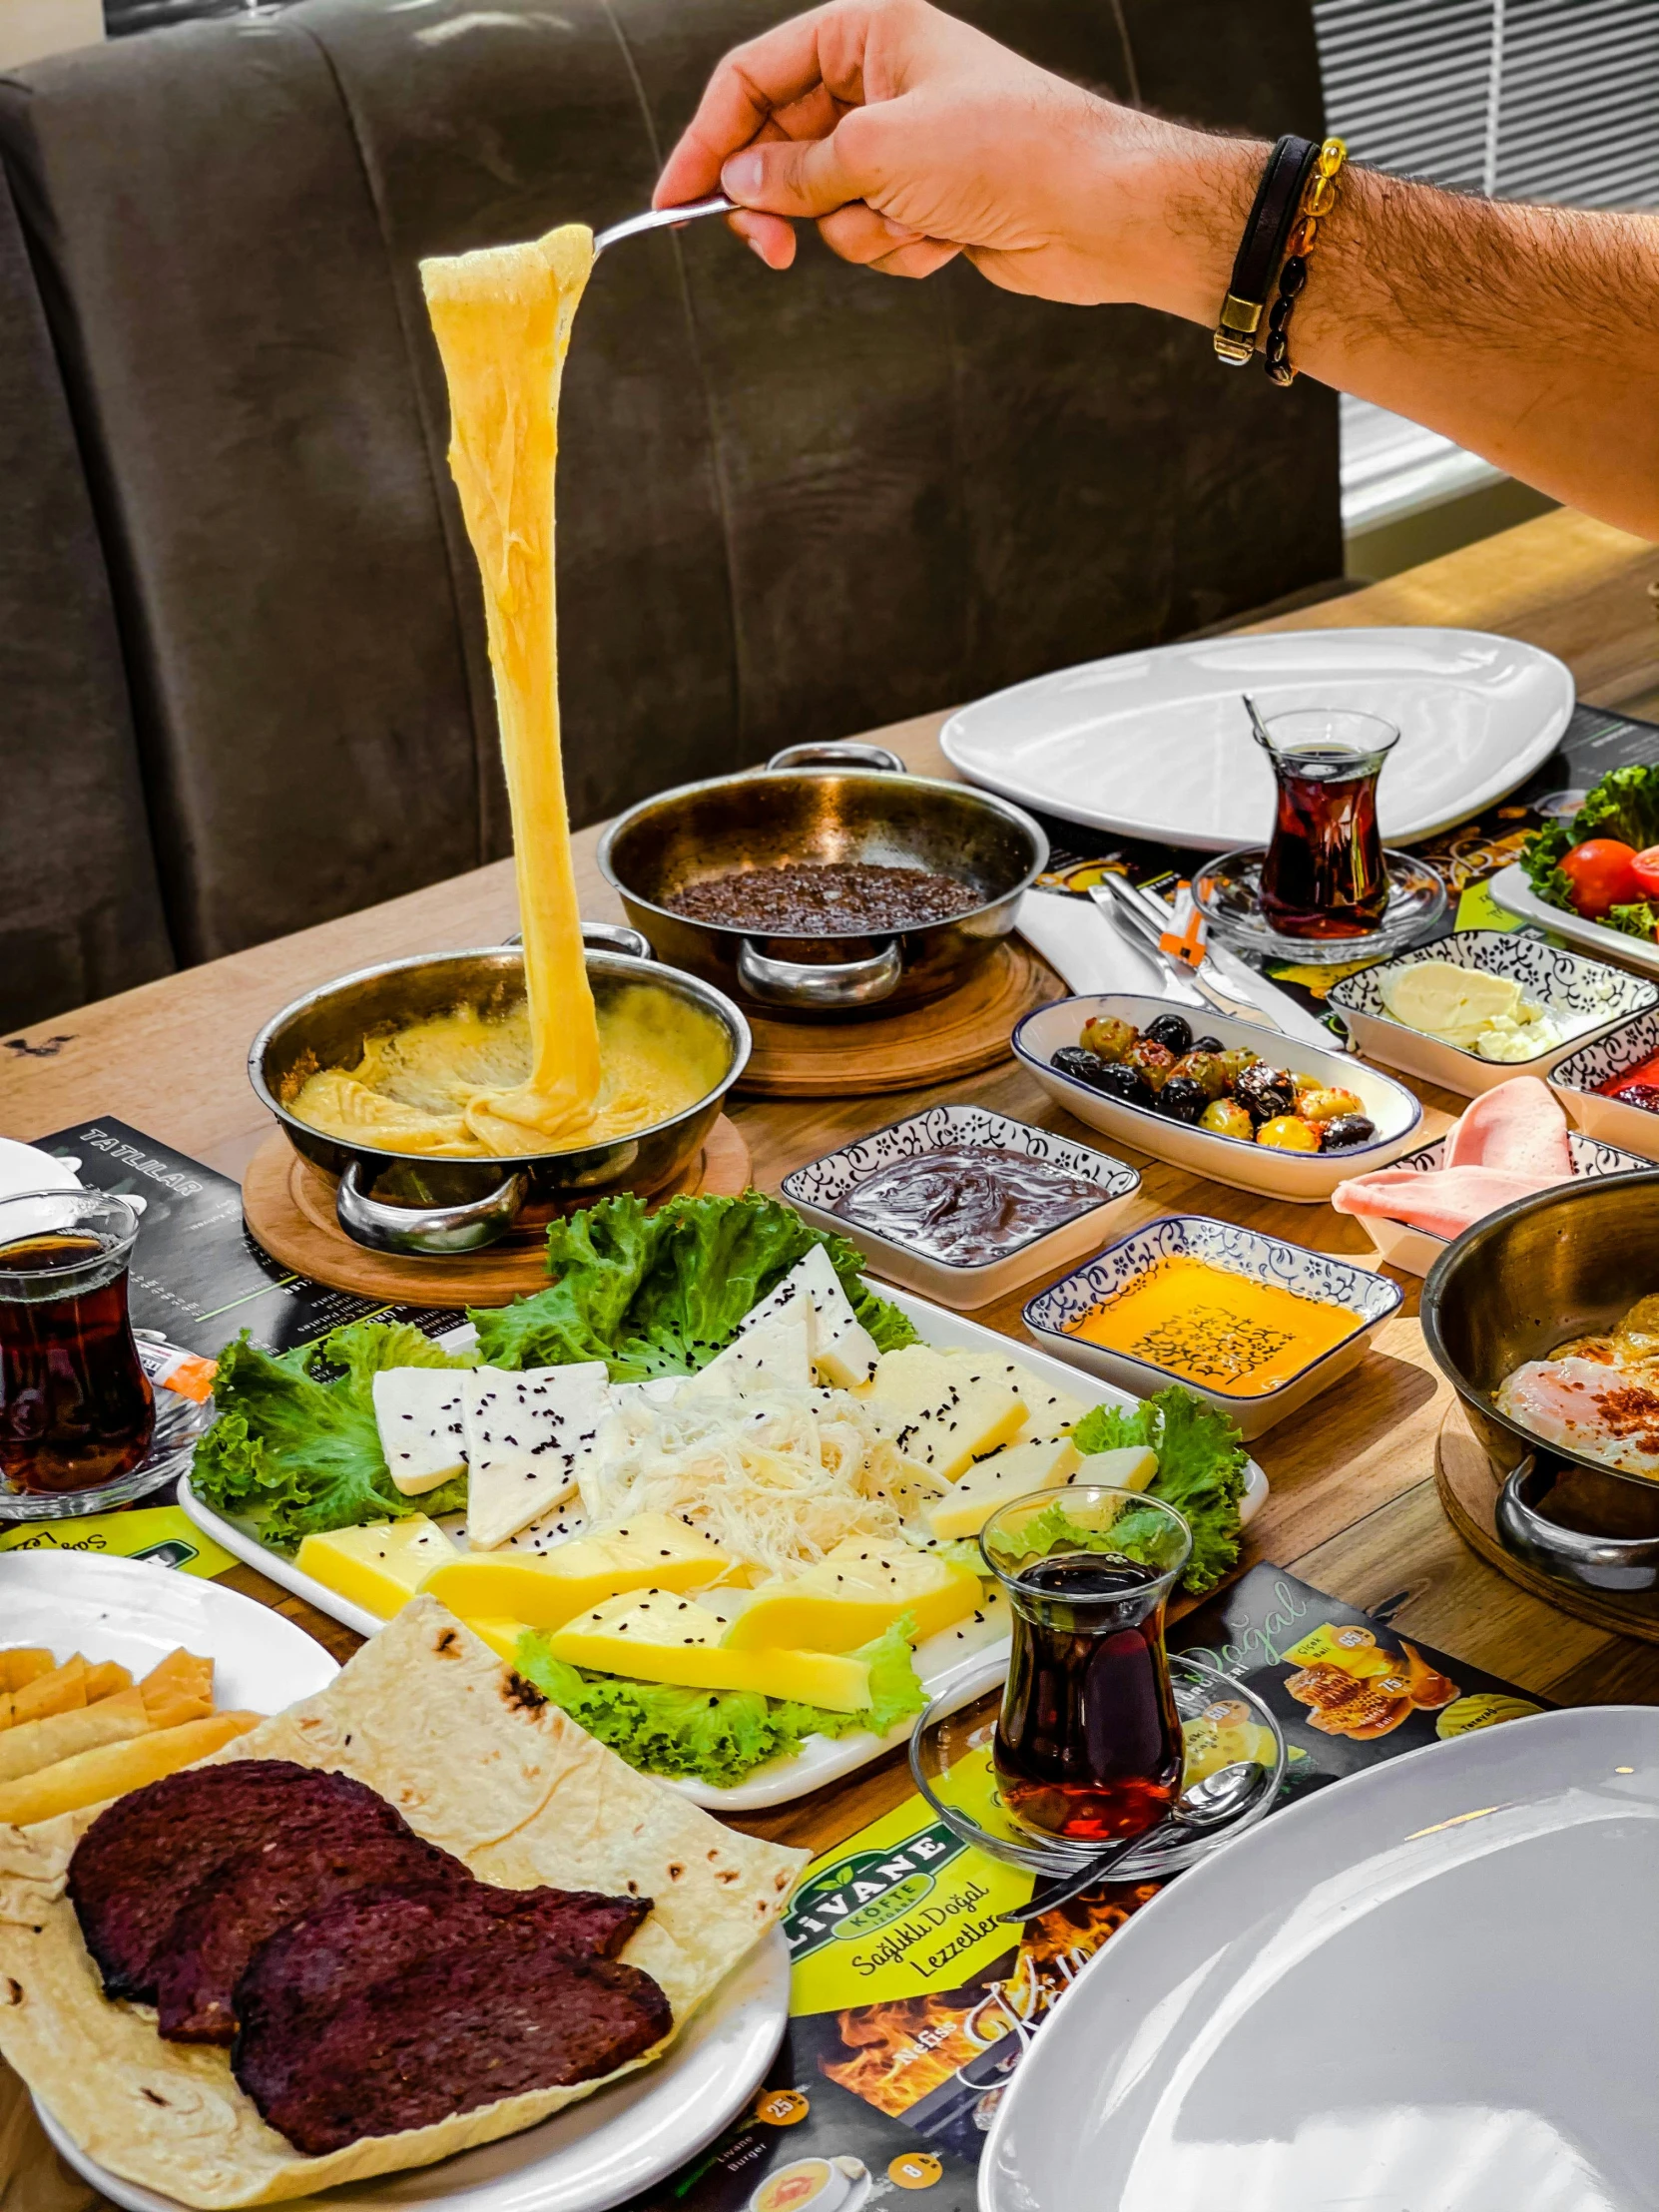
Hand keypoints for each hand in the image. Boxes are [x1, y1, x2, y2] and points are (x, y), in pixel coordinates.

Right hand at [653, 0, 1241, 309]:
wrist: (1095, 210)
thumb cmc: (1007, 151)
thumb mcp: (879, 154)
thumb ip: (795, 172)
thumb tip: (738, 186)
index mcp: (867, 33)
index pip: (755, 78)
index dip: (709, 139)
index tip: (676, 199)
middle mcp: (880, 82)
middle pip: (781, 147)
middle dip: (784, 202)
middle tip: (771, 246)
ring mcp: (900, 145)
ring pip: (824, 204)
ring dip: (858, 231)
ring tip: (909, 225)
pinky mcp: (922, 201)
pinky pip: (869, 236)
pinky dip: (897, 249)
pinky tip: (945, 242)